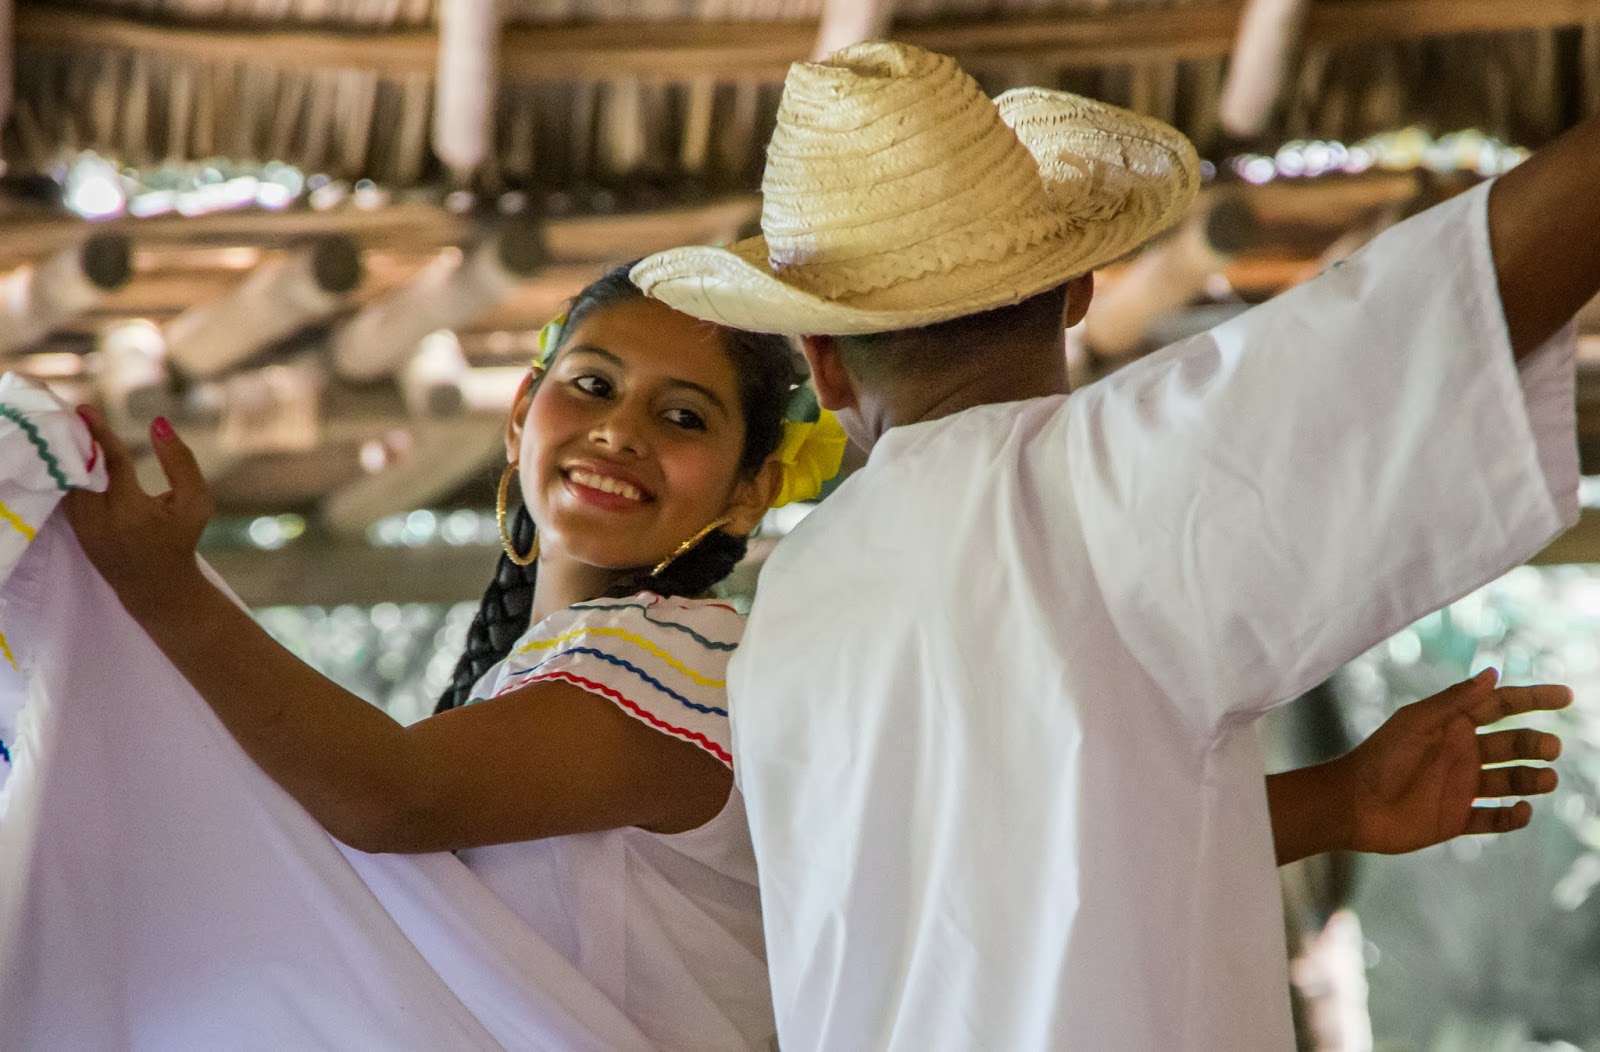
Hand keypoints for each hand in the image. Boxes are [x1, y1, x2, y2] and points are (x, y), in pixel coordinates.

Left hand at [63, 409, 212, 614]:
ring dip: (72, 454)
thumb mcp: (196, 502)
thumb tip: (159, 422)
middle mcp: (100, 521)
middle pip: (80, 468)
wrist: (157, 588)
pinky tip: (77, 454)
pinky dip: (70, 471)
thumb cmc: (181, 541)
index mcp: (131, 512)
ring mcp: (83, 528)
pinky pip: (67, 493)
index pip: (110, 463)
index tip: (86, 408)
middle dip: (78, 439)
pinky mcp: (74, 530)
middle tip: (77, 412)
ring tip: (76, 429)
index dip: (99, 433)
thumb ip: (181, 461)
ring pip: (68, 480)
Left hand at [1334, 670, 1568, 854]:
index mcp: (1452, 724)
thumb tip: (1493, 674)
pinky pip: (1493, 818)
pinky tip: (1523, 811)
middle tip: (1550, 748)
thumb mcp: (1417, 722)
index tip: (1567, 696)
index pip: (1501, 706)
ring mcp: (1461, 786)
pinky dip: (1512, 816)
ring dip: (1531, 779)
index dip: (1533, 700)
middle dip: (1535, 743)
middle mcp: (1461, 753)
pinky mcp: (1456, 818)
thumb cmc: (1380, 757)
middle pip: (1513, 744)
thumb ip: (1455, 700)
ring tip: (1546, 779)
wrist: (1352, 804)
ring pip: (1510, 780)